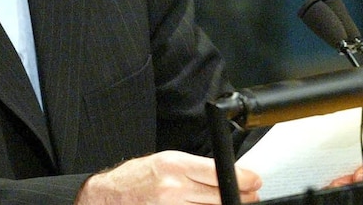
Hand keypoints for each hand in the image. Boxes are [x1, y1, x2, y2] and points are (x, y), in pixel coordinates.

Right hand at [77, 150, 261, 203]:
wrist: (109, 196)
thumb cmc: (138, 177)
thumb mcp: (167, 162)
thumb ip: (196, 169)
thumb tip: (227, 175)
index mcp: (174, 165)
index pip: (218, 172)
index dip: (242, 178)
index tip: (254, 181)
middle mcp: (173, 188)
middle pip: (220, 195)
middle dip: (240, 196)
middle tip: (251, 195)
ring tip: (233, 203)